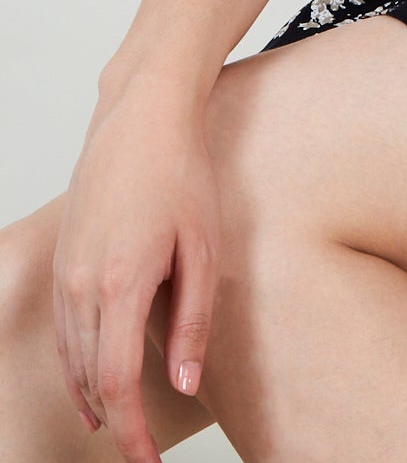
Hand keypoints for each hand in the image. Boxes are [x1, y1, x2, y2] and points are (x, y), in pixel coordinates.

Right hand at [52, 74, 220, 461]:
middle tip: (141, 454)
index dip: (132, 433)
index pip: (118, 384)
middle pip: (91, 378)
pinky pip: (63, 329)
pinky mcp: (63, 258)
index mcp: (120, 286)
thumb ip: (194, 320)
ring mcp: (66, 271)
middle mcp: (81, 285)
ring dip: (93, 398)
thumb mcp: (205, 247)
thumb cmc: (182, 173)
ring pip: (72, 358)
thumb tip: (184, 383)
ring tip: (119, 429)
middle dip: (115, 423)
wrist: (142, 116)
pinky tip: (92, 381)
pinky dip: (76, 364)